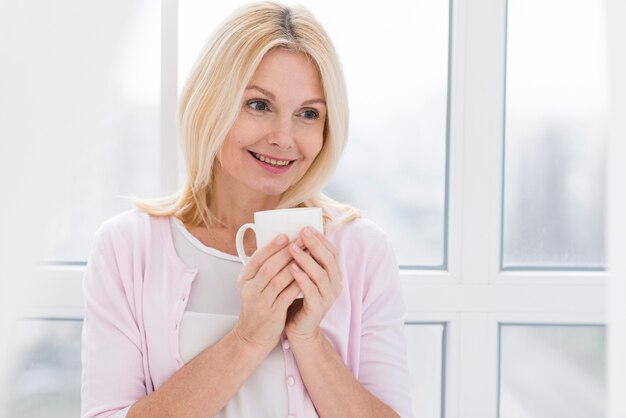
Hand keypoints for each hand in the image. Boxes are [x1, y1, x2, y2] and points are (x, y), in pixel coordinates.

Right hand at [233, 234, 302, 352]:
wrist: (251, 338)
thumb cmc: (256, 308)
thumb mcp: (252, 287)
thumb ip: (262, 271)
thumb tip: (280, 247)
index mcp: (244, 280)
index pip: (256, 259)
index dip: (270, 246)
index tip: (284, 235)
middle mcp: (249, 290)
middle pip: (269, 267)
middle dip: (286, 252)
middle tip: (301, 241)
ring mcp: (260, 303)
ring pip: (279, 280)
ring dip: (295, 265)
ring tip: (307, 255)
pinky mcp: (273, 314)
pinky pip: (288, 295)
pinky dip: (298, 283)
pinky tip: (308, 275)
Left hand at [285, 226, 342, 341]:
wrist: (299, 329)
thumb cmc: (299, 299)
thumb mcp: (305, 276)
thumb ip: (305, 260)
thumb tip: (297, 236)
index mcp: (334, 275)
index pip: (332, 251)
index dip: (320, 239)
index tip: (306, 227)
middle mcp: (335, 284)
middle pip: (328, 259)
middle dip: (314, 244)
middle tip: (301, 233)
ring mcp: (329, 297)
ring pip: (320, 273)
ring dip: (306, 259)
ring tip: (292, 248)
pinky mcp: (319, 308)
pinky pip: (311, 290)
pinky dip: (302, 277)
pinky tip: (291, 268)